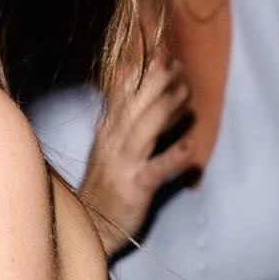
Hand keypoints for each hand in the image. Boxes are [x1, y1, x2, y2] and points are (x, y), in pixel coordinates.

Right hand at [77, 52, 195, 256]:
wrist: (88, 227)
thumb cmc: (105, 183)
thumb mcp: (111, 144)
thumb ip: (125, 116)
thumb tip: (143, 87)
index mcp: (108, 130)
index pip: (123, 93)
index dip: (142, 71)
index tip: (162, 51)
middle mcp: (112, 142)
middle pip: (135, 105)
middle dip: (156, 82)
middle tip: (177, 64)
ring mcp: (123, 165)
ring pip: (144, 130)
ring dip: (165, 108)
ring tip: (186, 91)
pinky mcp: (134, 188)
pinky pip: (155, 170)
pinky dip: (172, 157)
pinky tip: (190, 146)